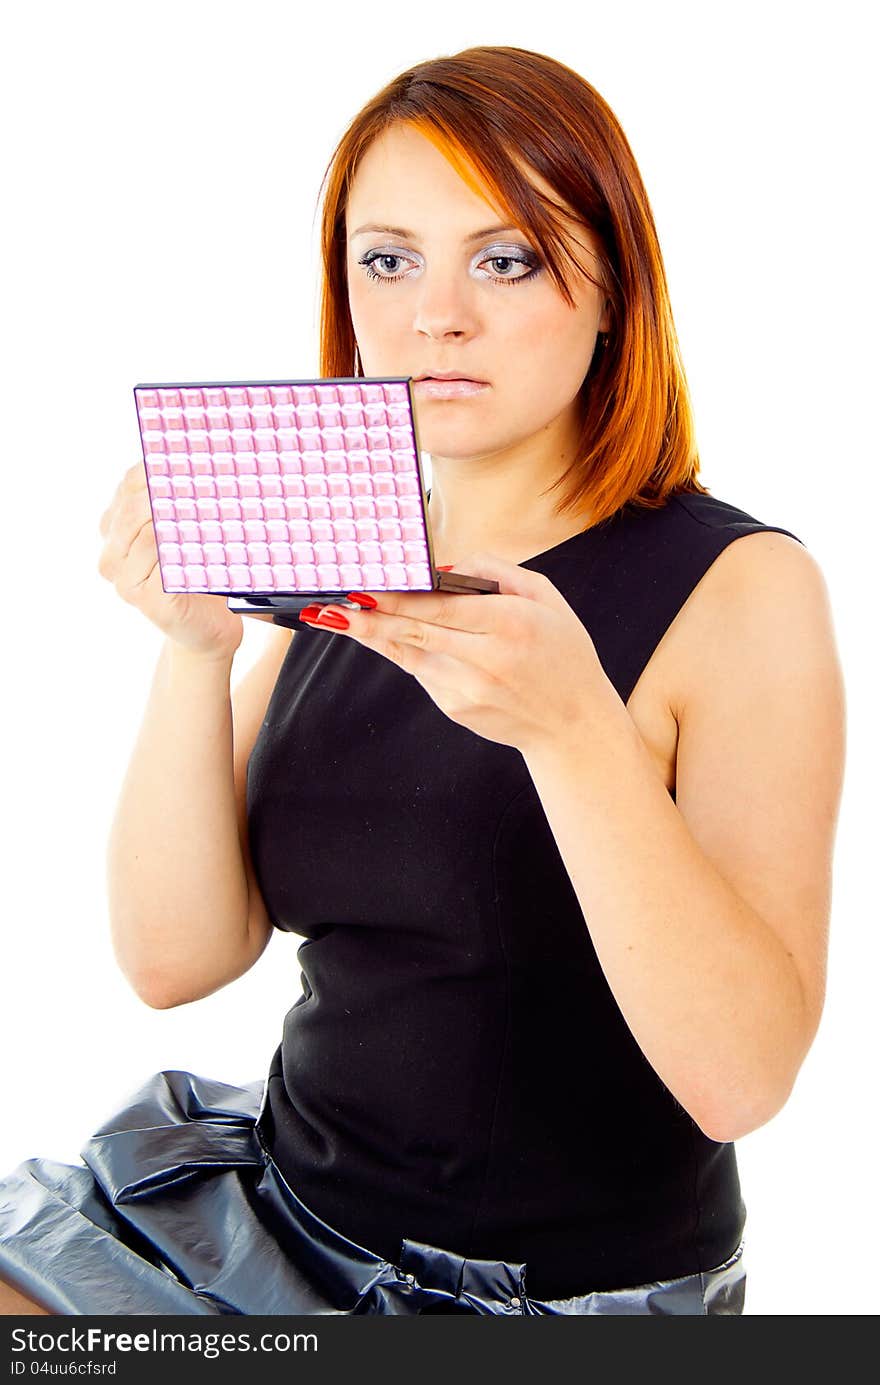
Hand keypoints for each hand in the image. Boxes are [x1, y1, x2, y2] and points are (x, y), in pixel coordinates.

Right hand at [97, 463, 243, 658]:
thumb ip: (179, 499)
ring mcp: (124, 578)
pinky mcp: (144, 598)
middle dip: (171, 484)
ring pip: (149, 530)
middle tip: (207, 469)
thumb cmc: (201, 575)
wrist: (210, 628)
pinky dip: (187, 543)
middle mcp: (113, 553)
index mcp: (116, 528)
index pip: (129, 483)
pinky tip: (208, 533)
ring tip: (213, 497)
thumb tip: (196, 455)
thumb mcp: (186, 531)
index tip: (191, 450)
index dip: (158, 464)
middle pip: (136, 504)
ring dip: (182, 511)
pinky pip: (164, 561)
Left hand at [301, 553, 615, 754]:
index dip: (397, 598)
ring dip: (370, 635)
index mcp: (511, 624)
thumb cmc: (562, 653)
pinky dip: (401, 650)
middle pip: (414, 633)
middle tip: (327, 605)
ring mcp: (467, 689)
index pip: (441, 607)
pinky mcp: (456, 708)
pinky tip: (377, 634)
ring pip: (407, 654)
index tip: (362, 587)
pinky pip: (421, 670)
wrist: (573, 726)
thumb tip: (441, 568)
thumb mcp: (546, 598)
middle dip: (367, 618)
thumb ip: (496, 572)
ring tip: (334, 617)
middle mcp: (486, 659)